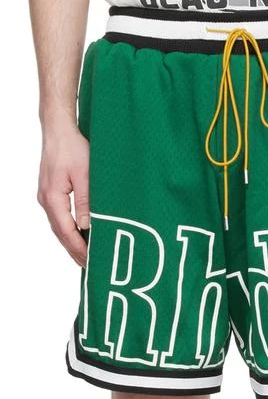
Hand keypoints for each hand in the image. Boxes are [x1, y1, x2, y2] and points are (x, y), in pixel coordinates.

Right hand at [37, 119, 89, 266]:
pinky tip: (78, 236)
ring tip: (85, 258)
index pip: (66, 231)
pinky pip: (59, 218)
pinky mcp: (51, 193)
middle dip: (74, 251)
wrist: (58, 130)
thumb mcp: (85, 175)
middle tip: (90, 268)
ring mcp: (47, 198)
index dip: (79, 248)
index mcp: (53, 198)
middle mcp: (46, 200)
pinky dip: (69, 231)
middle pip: (60, 233)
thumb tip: (88, 227)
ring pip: (59, 227)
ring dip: (71, 243)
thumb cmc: (73, 148)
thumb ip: (87, 202)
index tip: (91, 261)